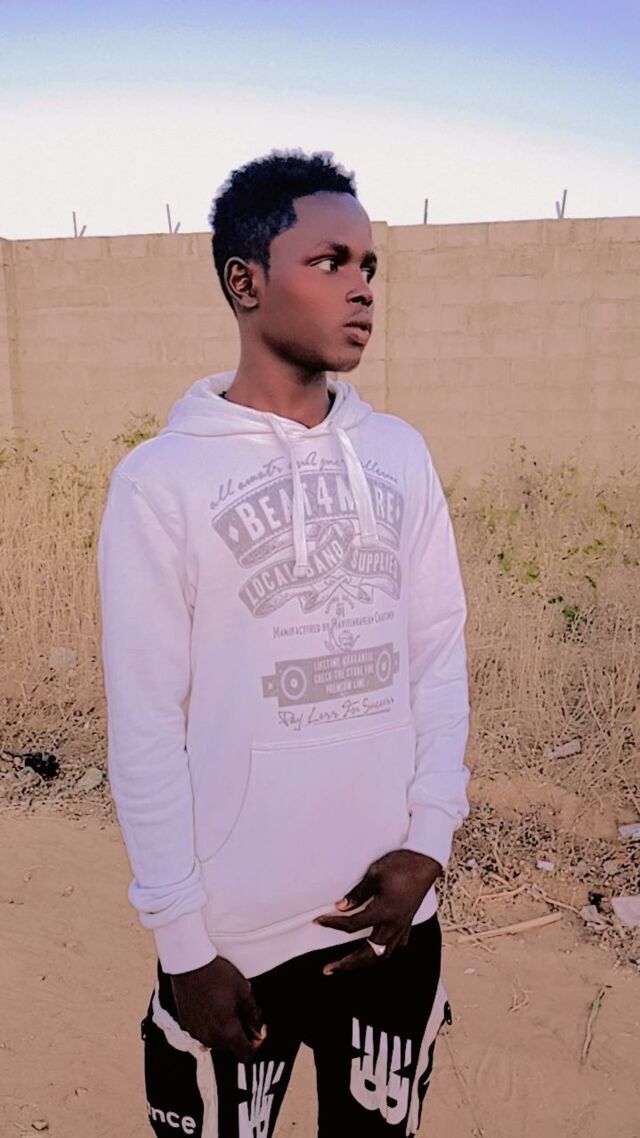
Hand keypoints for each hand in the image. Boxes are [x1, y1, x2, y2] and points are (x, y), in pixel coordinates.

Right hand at [170, 955, 266, 1059]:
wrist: (190, 964)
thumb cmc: (219, 976)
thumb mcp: (244, 991)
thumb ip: (254, 1016)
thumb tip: (260, 1032)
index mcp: (227, 1033)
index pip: (246, 1055)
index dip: (256, 1045)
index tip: (259, 1030)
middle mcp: (210, 1038)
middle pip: (231, 1049)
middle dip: (241, 1036)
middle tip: (245, 1014)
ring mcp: (196, 1032)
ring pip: (216, 1042)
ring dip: (225, 1032)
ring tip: (228, 1008)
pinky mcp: (186, 1024)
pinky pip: (203, 1033)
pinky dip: (211, 1026)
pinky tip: (214, 1007)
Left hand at [313, 849, 441, 973]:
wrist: (424, 863)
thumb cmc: (401, 865)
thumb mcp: (374, 875)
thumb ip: (357, 894)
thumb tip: (342, 907)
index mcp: (384, 912)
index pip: (352, 925)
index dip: (333, 924)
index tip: (319, 921)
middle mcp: (393, 924)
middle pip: (368, 953)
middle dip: (347, 964)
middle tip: (329, 968)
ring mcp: (402, 926)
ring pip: (382, 955)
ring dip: (364, 963)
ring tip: (348, 965)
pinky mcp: (407, 924)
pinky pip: (395, 946)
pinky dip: (382, 953)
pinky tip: (375, 951)